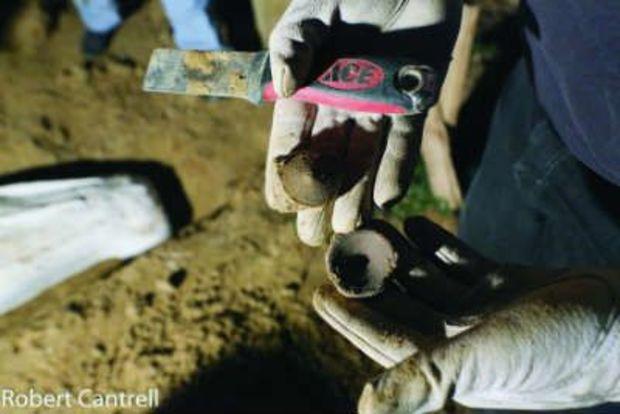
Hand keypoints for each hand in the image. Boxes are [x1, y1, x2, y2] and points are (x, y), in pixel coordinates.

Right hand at [265, 0, 461, 244]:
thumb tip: (281, 89)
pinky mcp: (412, 100)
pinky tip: (388, 197)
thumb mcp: (308, 16)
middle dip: (319, 198)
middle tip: (313, 236)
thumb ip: (291, 49)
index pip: (290, 139)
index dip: (283, 172)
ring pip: (363, 157)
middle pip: (326, 159)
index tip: (282, 203)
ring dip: (356, 193)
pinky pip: (404, 139)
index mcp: (306, 91)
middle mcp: (339, 105)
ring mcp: (376, 105)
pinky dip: (397, 167)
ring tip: (351, 228)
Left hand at [314, 217, 619, 412]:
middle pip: (402, 304)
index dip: (350, 317)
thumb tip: (363, 408)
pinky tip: (417, 222)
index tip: (318, 292)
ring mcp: (485, 311)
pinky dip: (439, 244)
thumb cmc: (559, 348)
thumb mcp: (486, 359)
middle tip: (341, 246)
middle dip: (372, 277)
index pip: (385, 338)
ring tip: (375, 225)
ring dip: (401, 255)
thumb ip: (427, 379)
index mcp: (449, 362)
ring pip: (429, 280)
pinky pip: (462, 262)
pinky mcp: (508, 286)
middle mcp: (462, 338)